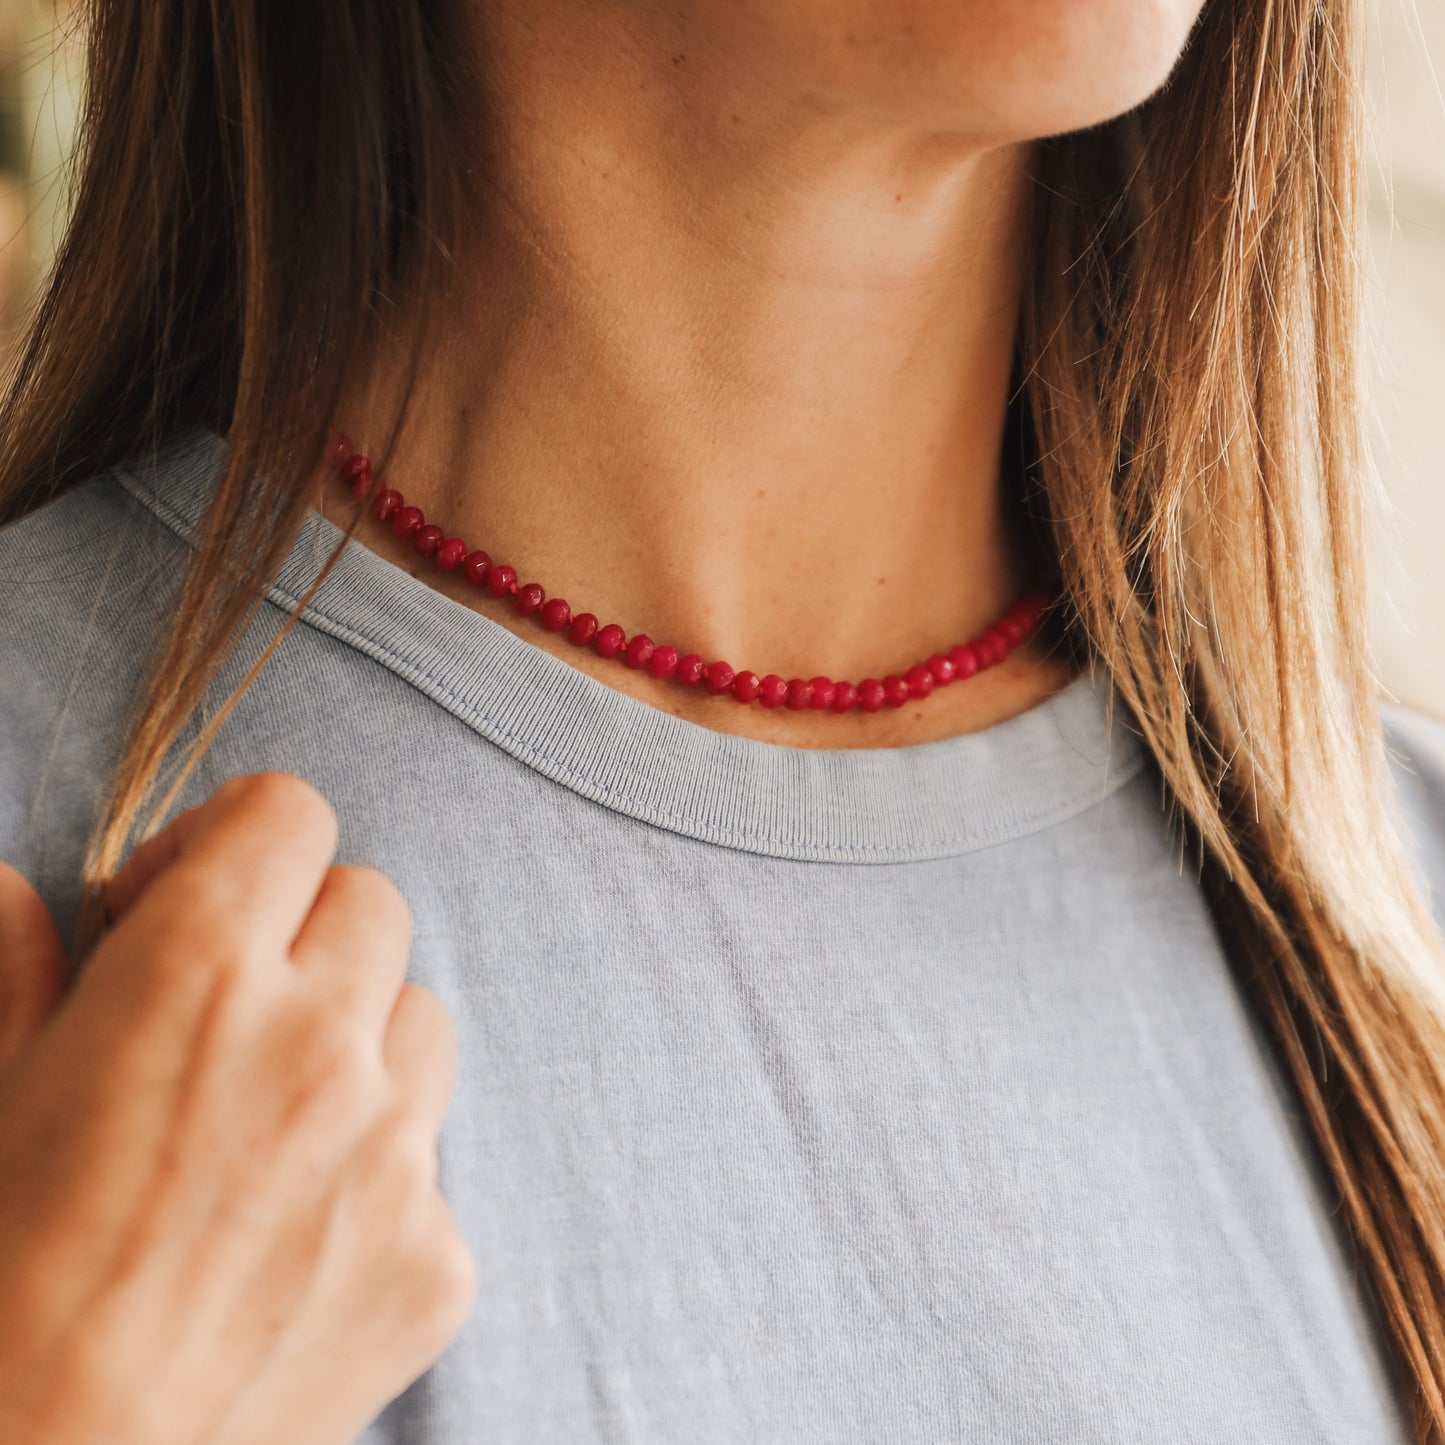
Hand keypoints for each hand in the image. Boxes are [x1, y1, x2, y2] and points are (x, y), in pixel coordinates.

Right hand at [0, 772, 475, 1444]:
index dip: (232, 843)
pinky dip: (375, 1178)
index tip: (179, 907)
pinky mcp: (437, 1255)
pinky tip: (292, 1244)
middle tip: (227, 1012)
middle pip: (370, 903)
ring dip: (359, 1042)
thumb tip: (14, 894)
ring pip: (420, 1019)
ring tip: (270, 1122)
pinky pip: (430, 1165)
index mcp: (197, 976)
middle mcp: (319, 1041)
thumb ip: (10, 976)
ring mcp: (394, 1151)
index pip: (288, 814)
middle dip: (301, 934)